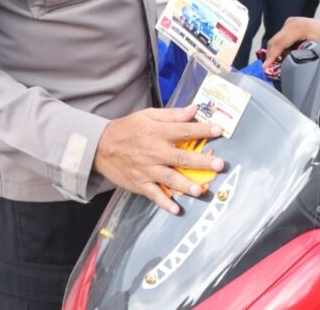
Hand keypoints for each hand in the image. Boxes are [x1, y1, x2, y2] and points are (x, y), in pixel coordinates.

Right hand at [93, 105, 225, 214]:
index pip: (184, 130)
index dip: (202, 130)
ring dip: (186, 185)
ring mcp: (147, 170)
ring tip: (200, 190)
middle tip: (218, 165)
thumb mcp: (148, 115)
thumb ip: (172, 114)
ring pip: (169, 178)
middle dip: (201, 161)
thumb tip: (194, 109)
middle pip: (181, 157)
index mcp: (158, 133)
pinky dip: (164, 203)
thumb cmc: (127, 129)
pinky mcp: (139, 184)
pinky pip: (154, 194)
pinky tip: (176, 209)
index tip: (219, 130)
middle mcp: (154, 152)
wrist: (100, 146)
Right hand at [264, 16, 319, 70]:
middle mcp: (292, 23)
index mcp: (299, 27)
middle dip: (270, 56)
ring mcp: (290, 22)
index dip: (272, 56)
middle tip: (268, 70)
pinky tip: (281, 56)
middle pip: (275, 41)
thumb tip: (293, 68)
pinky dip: (278, 48)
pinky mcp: (289, 25)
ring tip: (274, 65)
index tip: (266, 67)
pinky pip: (280, 38)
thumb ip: (306, 57)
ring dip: (274, 52)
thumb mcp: (319, 49)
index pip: (280, 43)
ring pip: (276, 40)